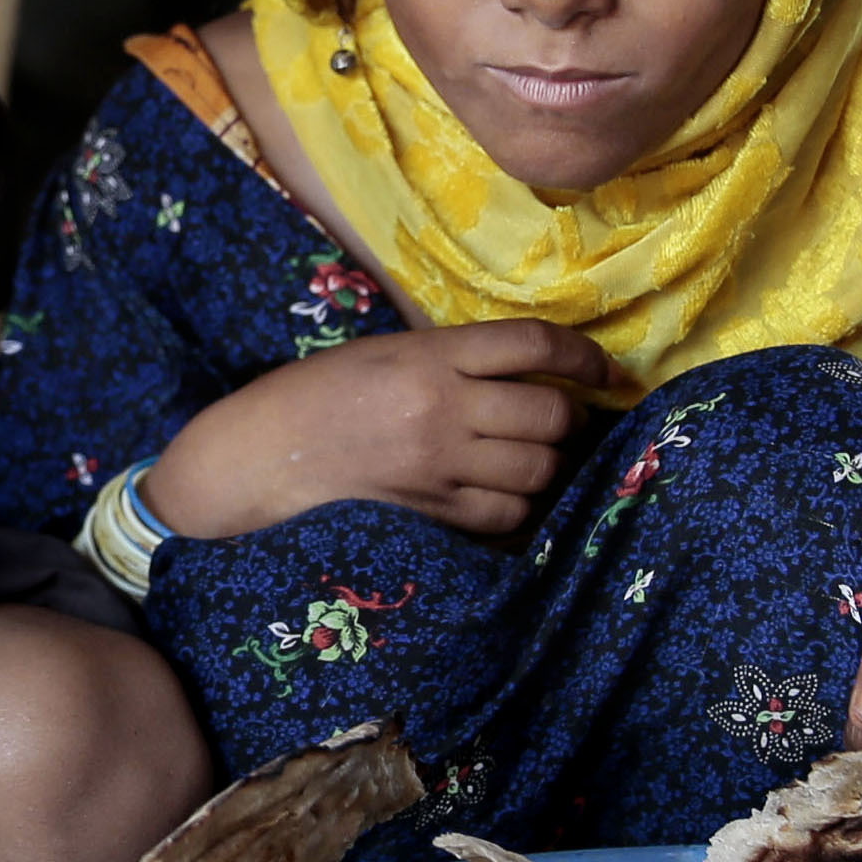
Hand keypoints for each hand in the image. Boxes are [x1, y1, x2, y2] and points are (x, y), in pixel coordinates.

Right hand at [144, 321, 613, 539]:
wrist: (257, 459)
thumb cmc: (314, 396)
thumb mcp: (383, 352)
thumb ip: (451, 357)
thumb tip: (528, 368)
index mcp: (429, 355)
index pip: (533, 345)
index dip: (583, 355)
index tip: (603, 368)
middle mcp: (442, 408)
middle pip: (551, 413)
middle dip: (572, 417)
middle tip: (566, 419)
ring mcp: (439, 467)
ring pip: (539, 469)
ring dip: (552, 464)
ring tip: (538, 458)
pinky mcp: (433, 515)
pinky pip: (508, 515)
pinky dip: (523, 507)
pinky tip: (510, 496)